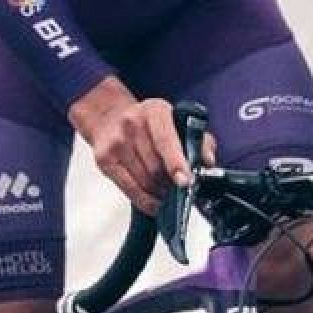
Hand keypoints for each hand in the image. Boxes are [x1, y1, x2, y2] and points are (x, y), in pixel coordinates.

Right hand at [68, 77, 213, 214]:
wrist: (110, 117)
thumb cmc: (149, 123)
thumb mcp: (176, 121)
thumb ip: (199, 140)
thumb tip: (208, 162)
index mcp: (154, 111)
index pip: (165, 140)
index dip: (176, 163)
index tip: (185, 181)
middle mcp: (132, 123)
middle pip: (155, 166)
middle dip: (171, 183)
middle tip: (180, 189)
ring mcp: (116, 142)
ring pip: (145, 181)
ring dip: (160, 193)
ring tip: (168, 192)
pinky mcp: (104, 159)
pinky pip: (130, 189)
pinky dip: (146, 200)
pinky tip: (155, 201)